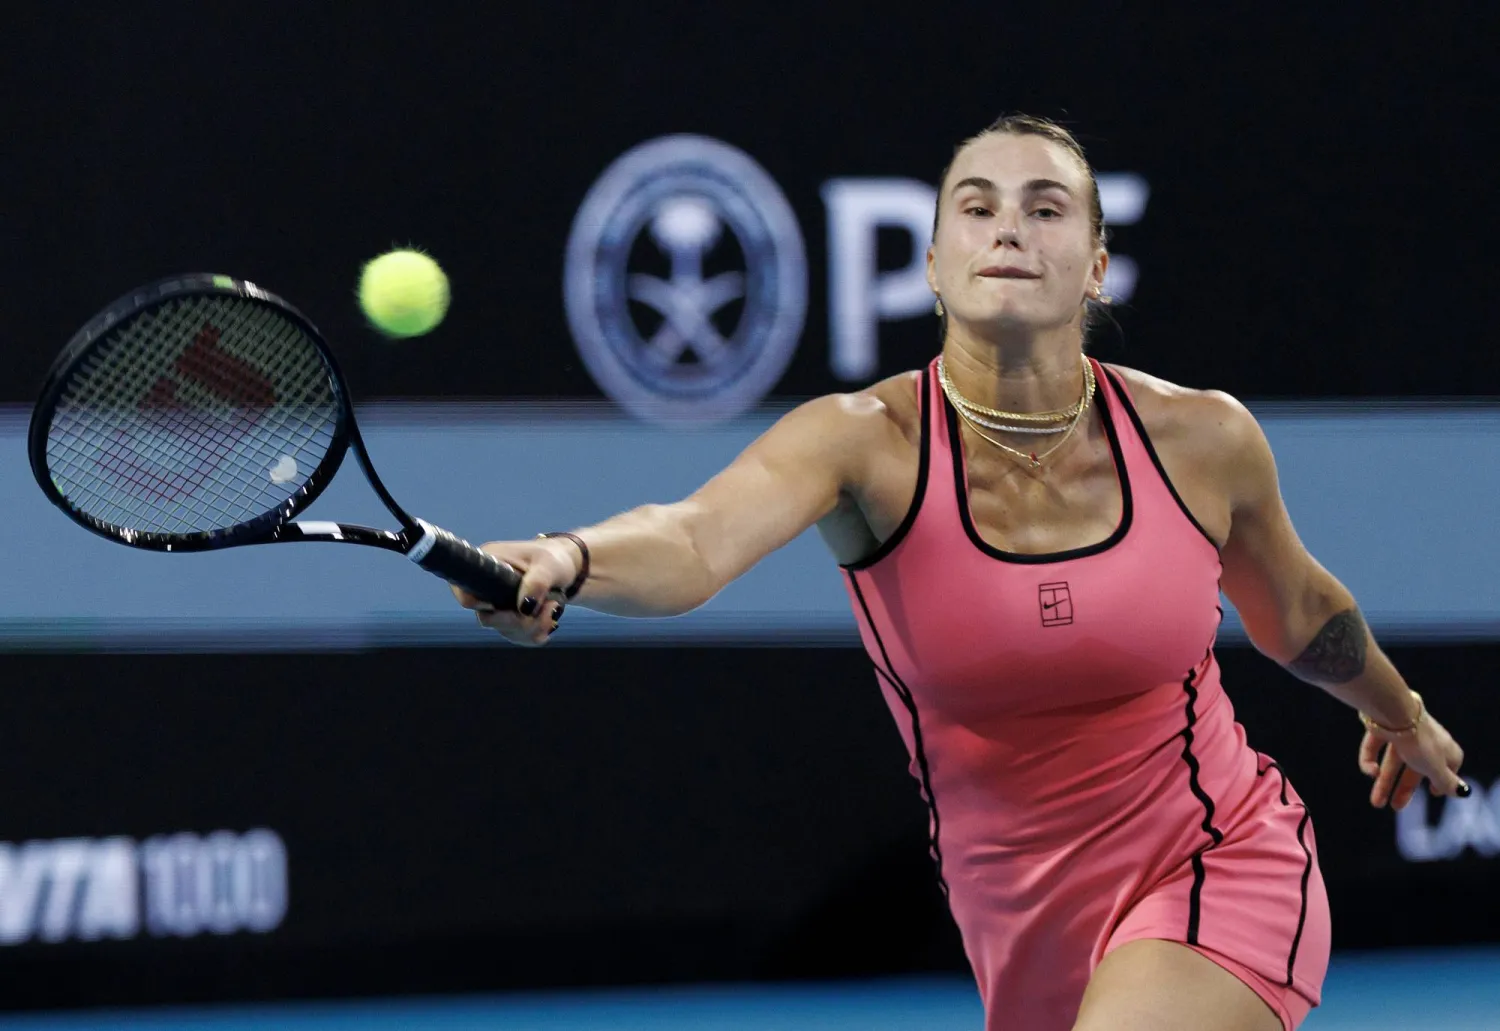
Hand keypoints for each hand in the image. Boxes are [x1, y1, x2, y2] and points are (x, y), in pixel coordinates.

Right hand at [449, 537, 580, 645]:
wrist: (569, 570)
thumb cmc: (555, 560)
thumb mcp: (549, 565)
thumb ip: (537, 582)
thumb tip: (524, 608)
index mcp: (488, 564)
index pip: (463, 589)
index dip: (475, 603)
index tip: (500, 604)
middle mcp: (487, 587)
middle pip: (486, 618)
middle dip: (519, 620)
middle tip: (549, 606)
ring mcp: (497, 606)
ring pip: (504, 630)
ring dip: (533, 627)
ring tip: (553, 607)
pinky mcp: (509, 620)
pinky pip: (517, 637)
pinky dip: (535, 634)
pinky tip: (550, 619)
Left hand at [1358, 708, 1467, 809]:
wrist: (1394, 711)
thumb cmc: (1420, 742)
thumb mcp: (1437, 768)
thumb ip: (1446, 782)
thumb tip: (1461, 792)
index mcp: (1444, 749)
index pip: (1447, 765)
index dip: (1440, 779)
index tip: (1432, 792)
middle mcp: (1424, 740)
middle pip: (1414, 768)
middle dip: (1403, 789)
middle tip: (1394, 807)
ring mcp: (1401, 732)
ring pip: (1392, 761)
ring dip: (1384, 782)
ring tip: (1376, 802)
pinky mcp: (1380, 727)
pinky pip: (1374, 747)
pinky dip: (1369, 760)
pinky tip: (1369, 771)